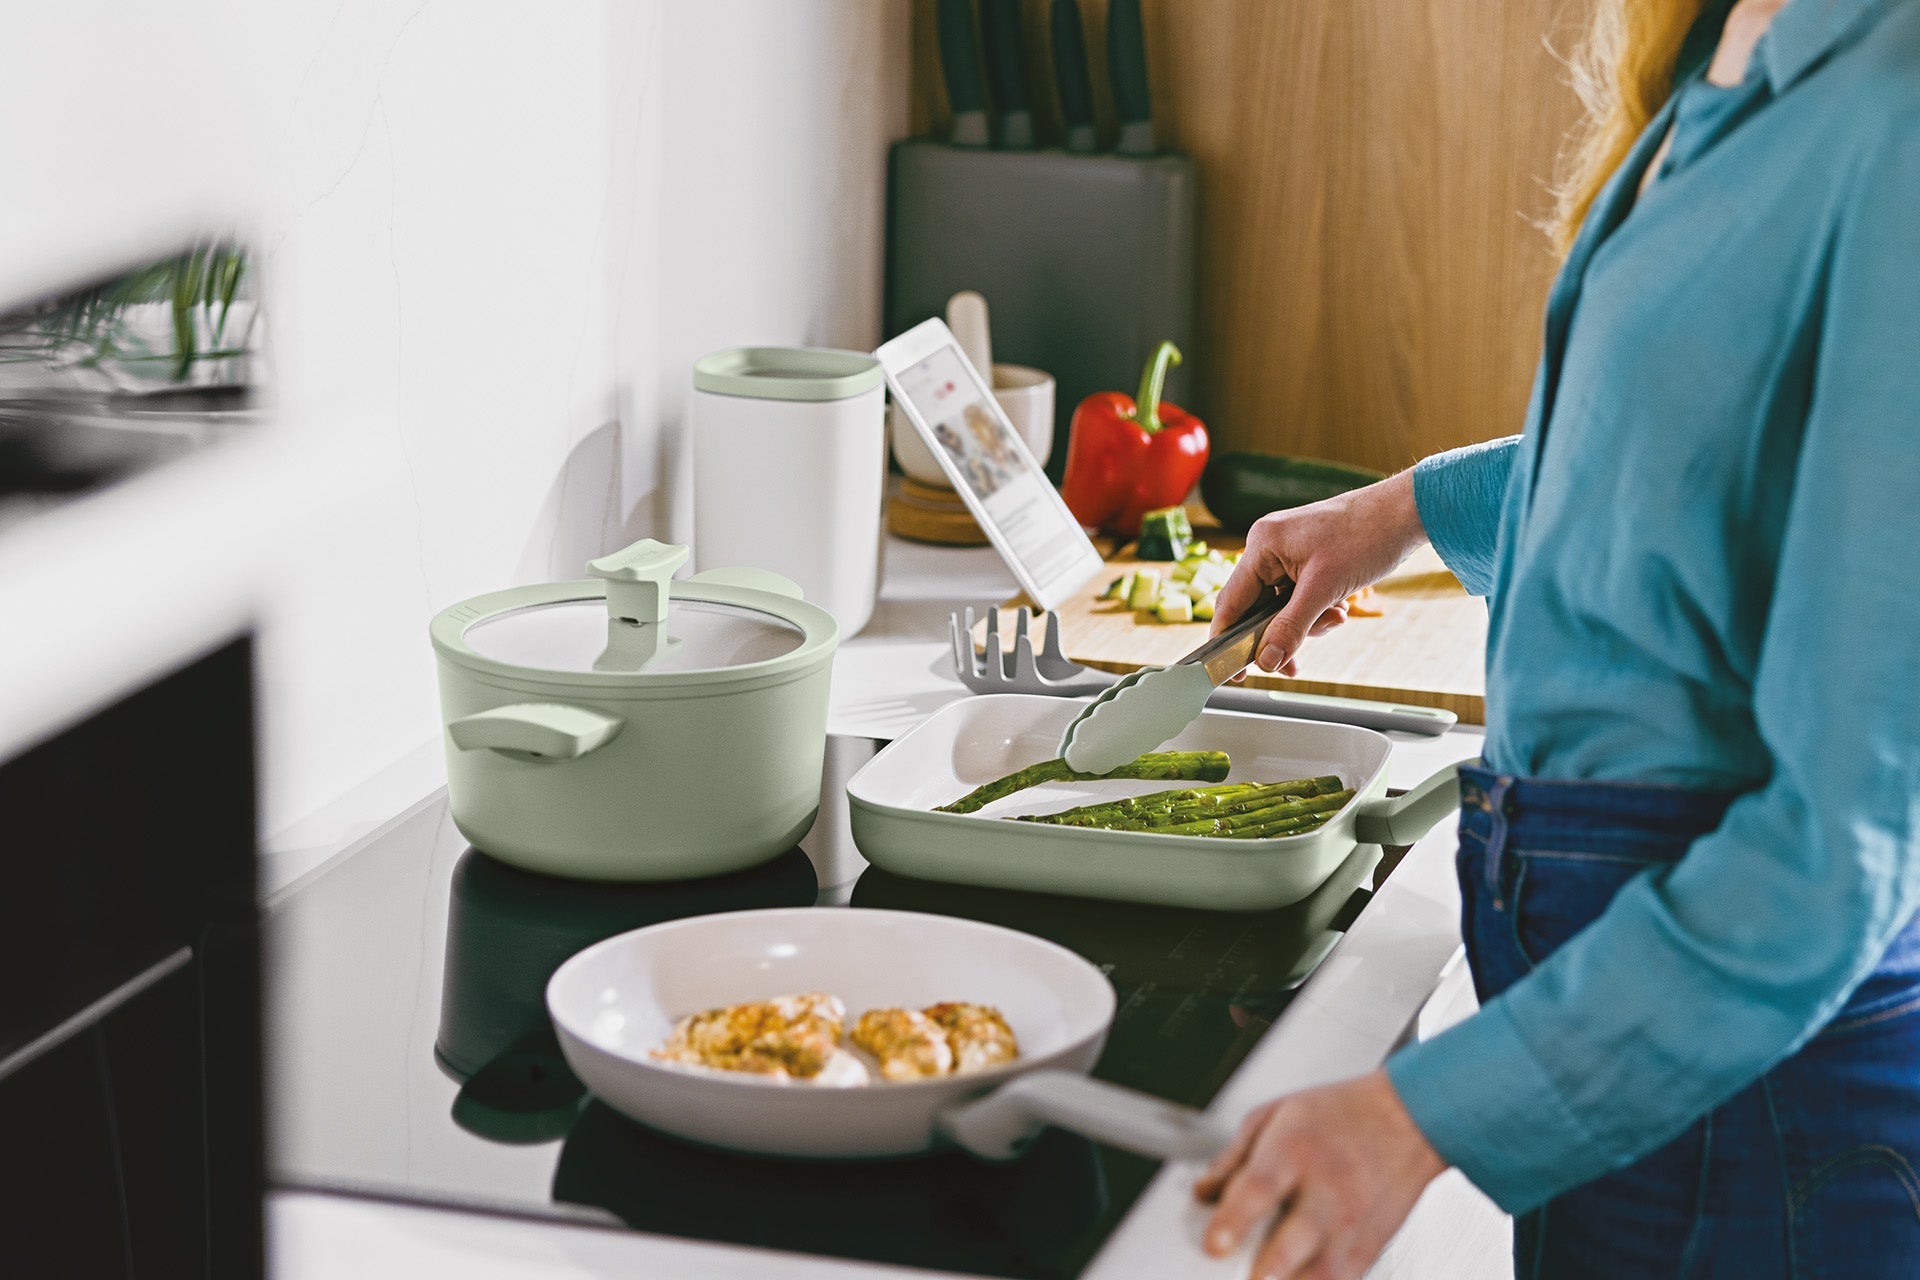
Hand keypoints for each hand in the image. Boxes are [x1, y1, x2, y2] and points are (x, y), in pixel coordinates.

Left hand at [1193, 1071, 1445, 1279]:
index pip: (1261, 1188)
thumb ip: (1232, 1157)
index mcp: (1295, 1150)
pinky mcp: (1369, 1248)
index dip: (1234, 1219)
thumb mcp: (1274, 1115)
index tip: (1212, 1245)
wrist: (1405, 1120)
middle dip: (1269, 1269)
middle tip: (1246, 1279)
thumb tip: (1203, 1193)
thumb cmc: (1336, 1115)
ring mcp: (1352, 1223)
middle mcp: (1327, 1189)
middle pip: (1298, 1238)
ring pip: (1325, 1273)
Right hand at [1211, 472, 1426, 675]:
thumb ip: (1291, 627)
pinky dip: (1314, 611)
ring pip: (1279, 606)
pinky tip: (1337, 610)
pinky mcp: (1306, 559)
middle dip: (1279, 634)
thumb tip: (1266, 661)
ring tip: (1335, 619)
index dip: (1228, 639)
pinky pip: (1297, 596)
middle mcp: (1268, 547)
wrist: (1405, 513)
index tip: (1231, 672)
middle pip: (1256, 607)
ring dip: (1305, 623)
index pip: (1231, 601)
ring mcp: (1287, 553)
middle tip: (1292, 662)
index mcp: (1262, 545)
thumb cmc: (1366, 536)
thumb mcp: (1325, 589)